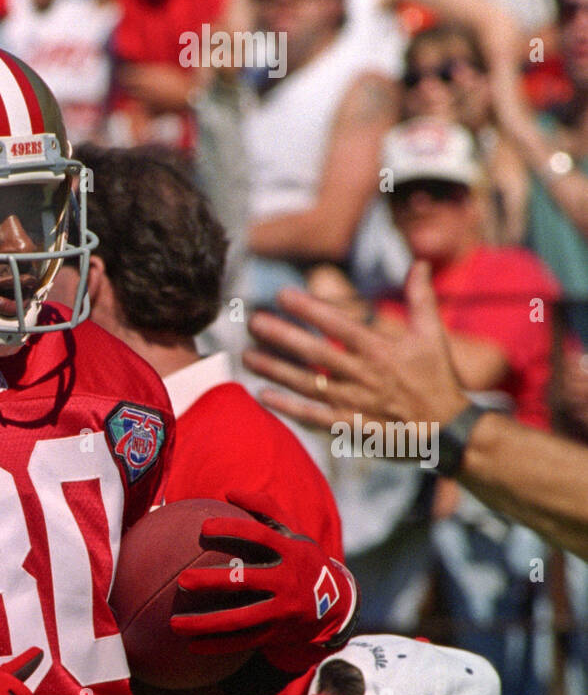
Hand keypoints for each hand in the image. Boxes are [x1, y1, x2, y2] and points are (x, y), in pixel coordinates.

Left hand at [170, 489, 356, 670]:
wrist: (335, 606)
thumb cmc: (301, 562)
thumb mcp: (293, 534)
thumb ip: (265, 510)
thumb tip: (229, 492)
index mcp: (291, 553)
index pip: (260, 537)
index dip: (233, 530)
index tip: (203, 528)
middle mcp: (288, 582)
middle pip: (246, 581)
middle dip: (212, 581)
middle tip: (181, 581)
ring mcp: (283, 611)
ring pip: (240, 619)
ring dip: (205, 623)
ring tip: (173, 624)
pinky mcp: (277, 634)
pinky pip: (243, 643)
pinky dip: (217, 645)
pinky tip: (191, 646)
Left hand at [243, 260, 468, 445]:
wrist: (447, 431)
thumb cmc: (437, 379)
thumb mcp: (433, 337)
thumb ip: (422, 299)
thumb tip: (419, 263)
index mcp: (381, 351)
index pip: (339, 325)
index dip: (310, 309)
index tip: (283, 295)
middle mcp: (363, 375)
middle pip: (315, 353)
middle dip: (282, 336)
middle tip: (253, 321)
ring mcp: (353, 403)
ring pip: (306, 384)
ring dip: (275, 369)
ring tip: (247, 356)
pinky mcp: (348, 427)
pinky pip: (312, 417)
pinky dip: (287, 407)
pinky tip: (262, 395)